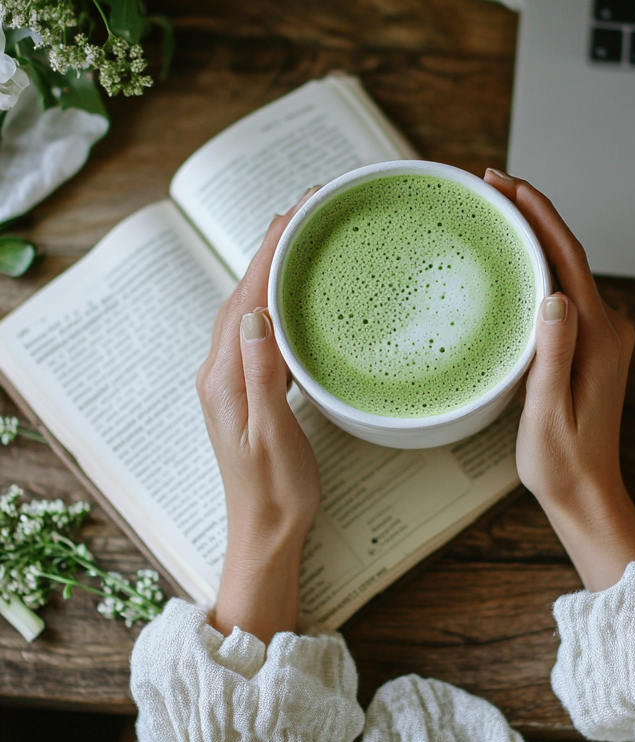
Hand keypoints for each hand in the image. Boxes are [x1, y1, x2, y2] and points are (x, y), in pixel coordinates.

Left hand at [197, 196, 320, 642]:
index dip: (271, 250)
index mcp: (224, 378)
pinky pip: (257, 328)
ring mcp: (229, 379)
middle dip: (272, 246)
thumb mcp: (274, 434)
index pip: (247, 297)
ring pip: (249, 306)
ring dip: (272, 268)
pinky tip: (293, 293)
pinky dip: (274, 298)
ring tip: (301, 236)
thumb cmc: (276, 492)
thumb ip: (262, 373)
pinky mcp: (244, 389)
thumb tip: (254, 313)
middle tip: (307, 208)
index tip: (296, 212)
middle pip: (243, 292)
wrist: (264, 533)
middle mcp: (219, 372)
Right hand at [485, 171, 634, 590]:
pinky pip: (563, 291)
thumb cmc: (562, 463)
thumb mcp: (546, 411)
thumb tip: (554, 296)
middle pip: (567, 253)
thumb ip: (553, 353)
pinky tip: (512, 261)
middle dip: (531, 212)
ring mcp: (600, 335)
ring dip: (533, 236)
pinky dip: (538, 265)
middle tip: (488, 184)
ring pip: (565, 269)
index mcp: (597, 337)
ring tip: (494, 211)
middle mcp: (606, 329)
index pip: (568, 257)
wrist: (588, 495)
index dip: (538, 213)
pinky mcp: (589, 345)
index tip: (507, 184)